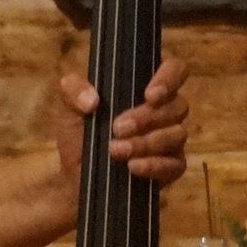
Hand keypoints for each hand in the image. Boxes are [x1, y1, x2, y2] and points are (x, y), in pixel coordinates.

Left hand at [56, 56, 190, 184]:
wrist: (76, 177)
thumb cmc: (79, 136)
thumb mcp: (68, 109)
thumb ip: (73, 90)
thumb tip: (92, 100)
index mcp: (146, 87)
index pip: (175, 69)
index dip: (169, 78)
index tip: (149, 95)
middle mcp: (165, 110)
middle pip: (178, 105)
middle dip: (146, 118)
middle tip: (117, 128)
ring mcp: (172, 139)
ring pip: (177, 134)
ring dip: (146, 143)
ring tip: (115, 150)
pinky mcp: (172, 166)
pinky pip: (176, 164)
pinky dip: (154, 165)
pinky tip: (132, 167)